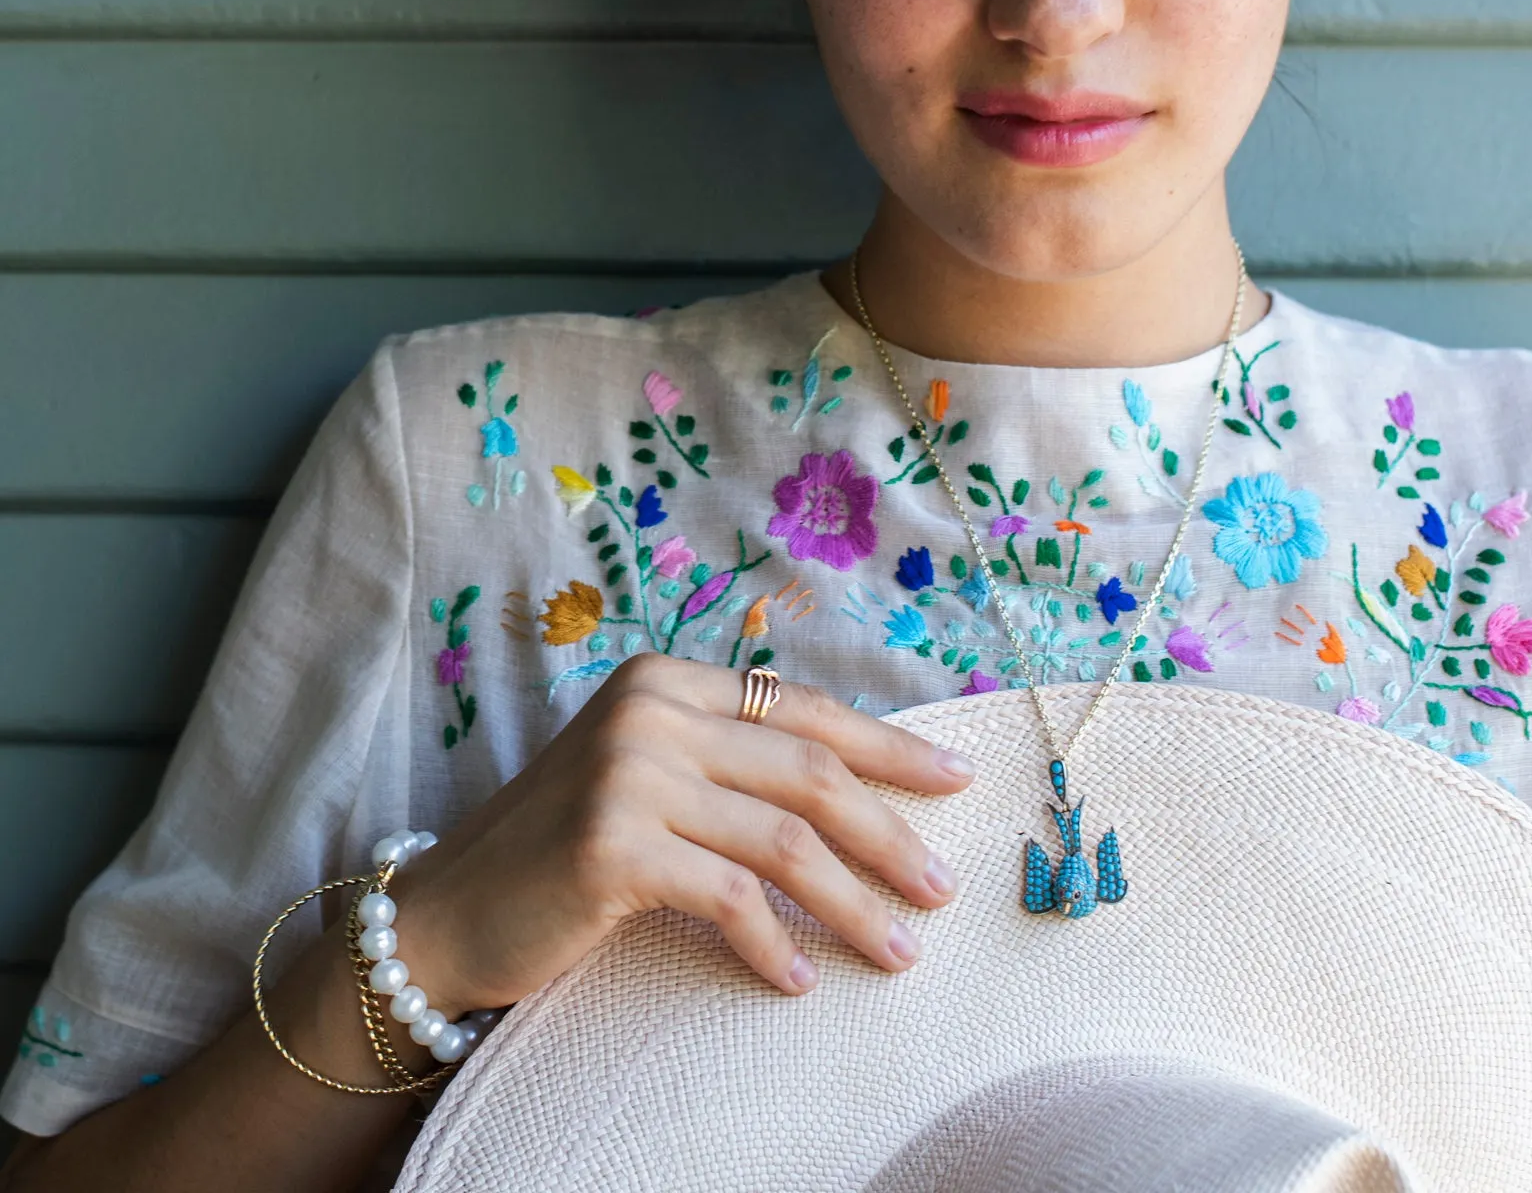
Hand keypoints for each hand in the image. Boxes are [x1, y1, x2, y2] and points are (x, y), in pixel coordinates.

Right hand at [386, 653, 972, 1007]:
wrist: (444, 914)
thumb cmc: (562, 851)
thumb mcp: (649, 776)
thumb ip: (730, 762)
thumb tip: (858, 785)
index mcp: (670, 680)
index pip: (806, 710)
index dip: (888, 747)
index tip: (955, 780)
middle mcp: (653, 712)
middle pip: (810, 772)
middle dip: (890, 832)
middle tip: (942, 886)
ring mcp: (631, 775)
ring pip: (784, 842)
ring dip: (852, 903)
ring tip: (899, 950)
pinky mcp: (613, 848)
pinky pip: (728, 899)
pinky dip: (773, 945)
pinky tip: (797, 981)